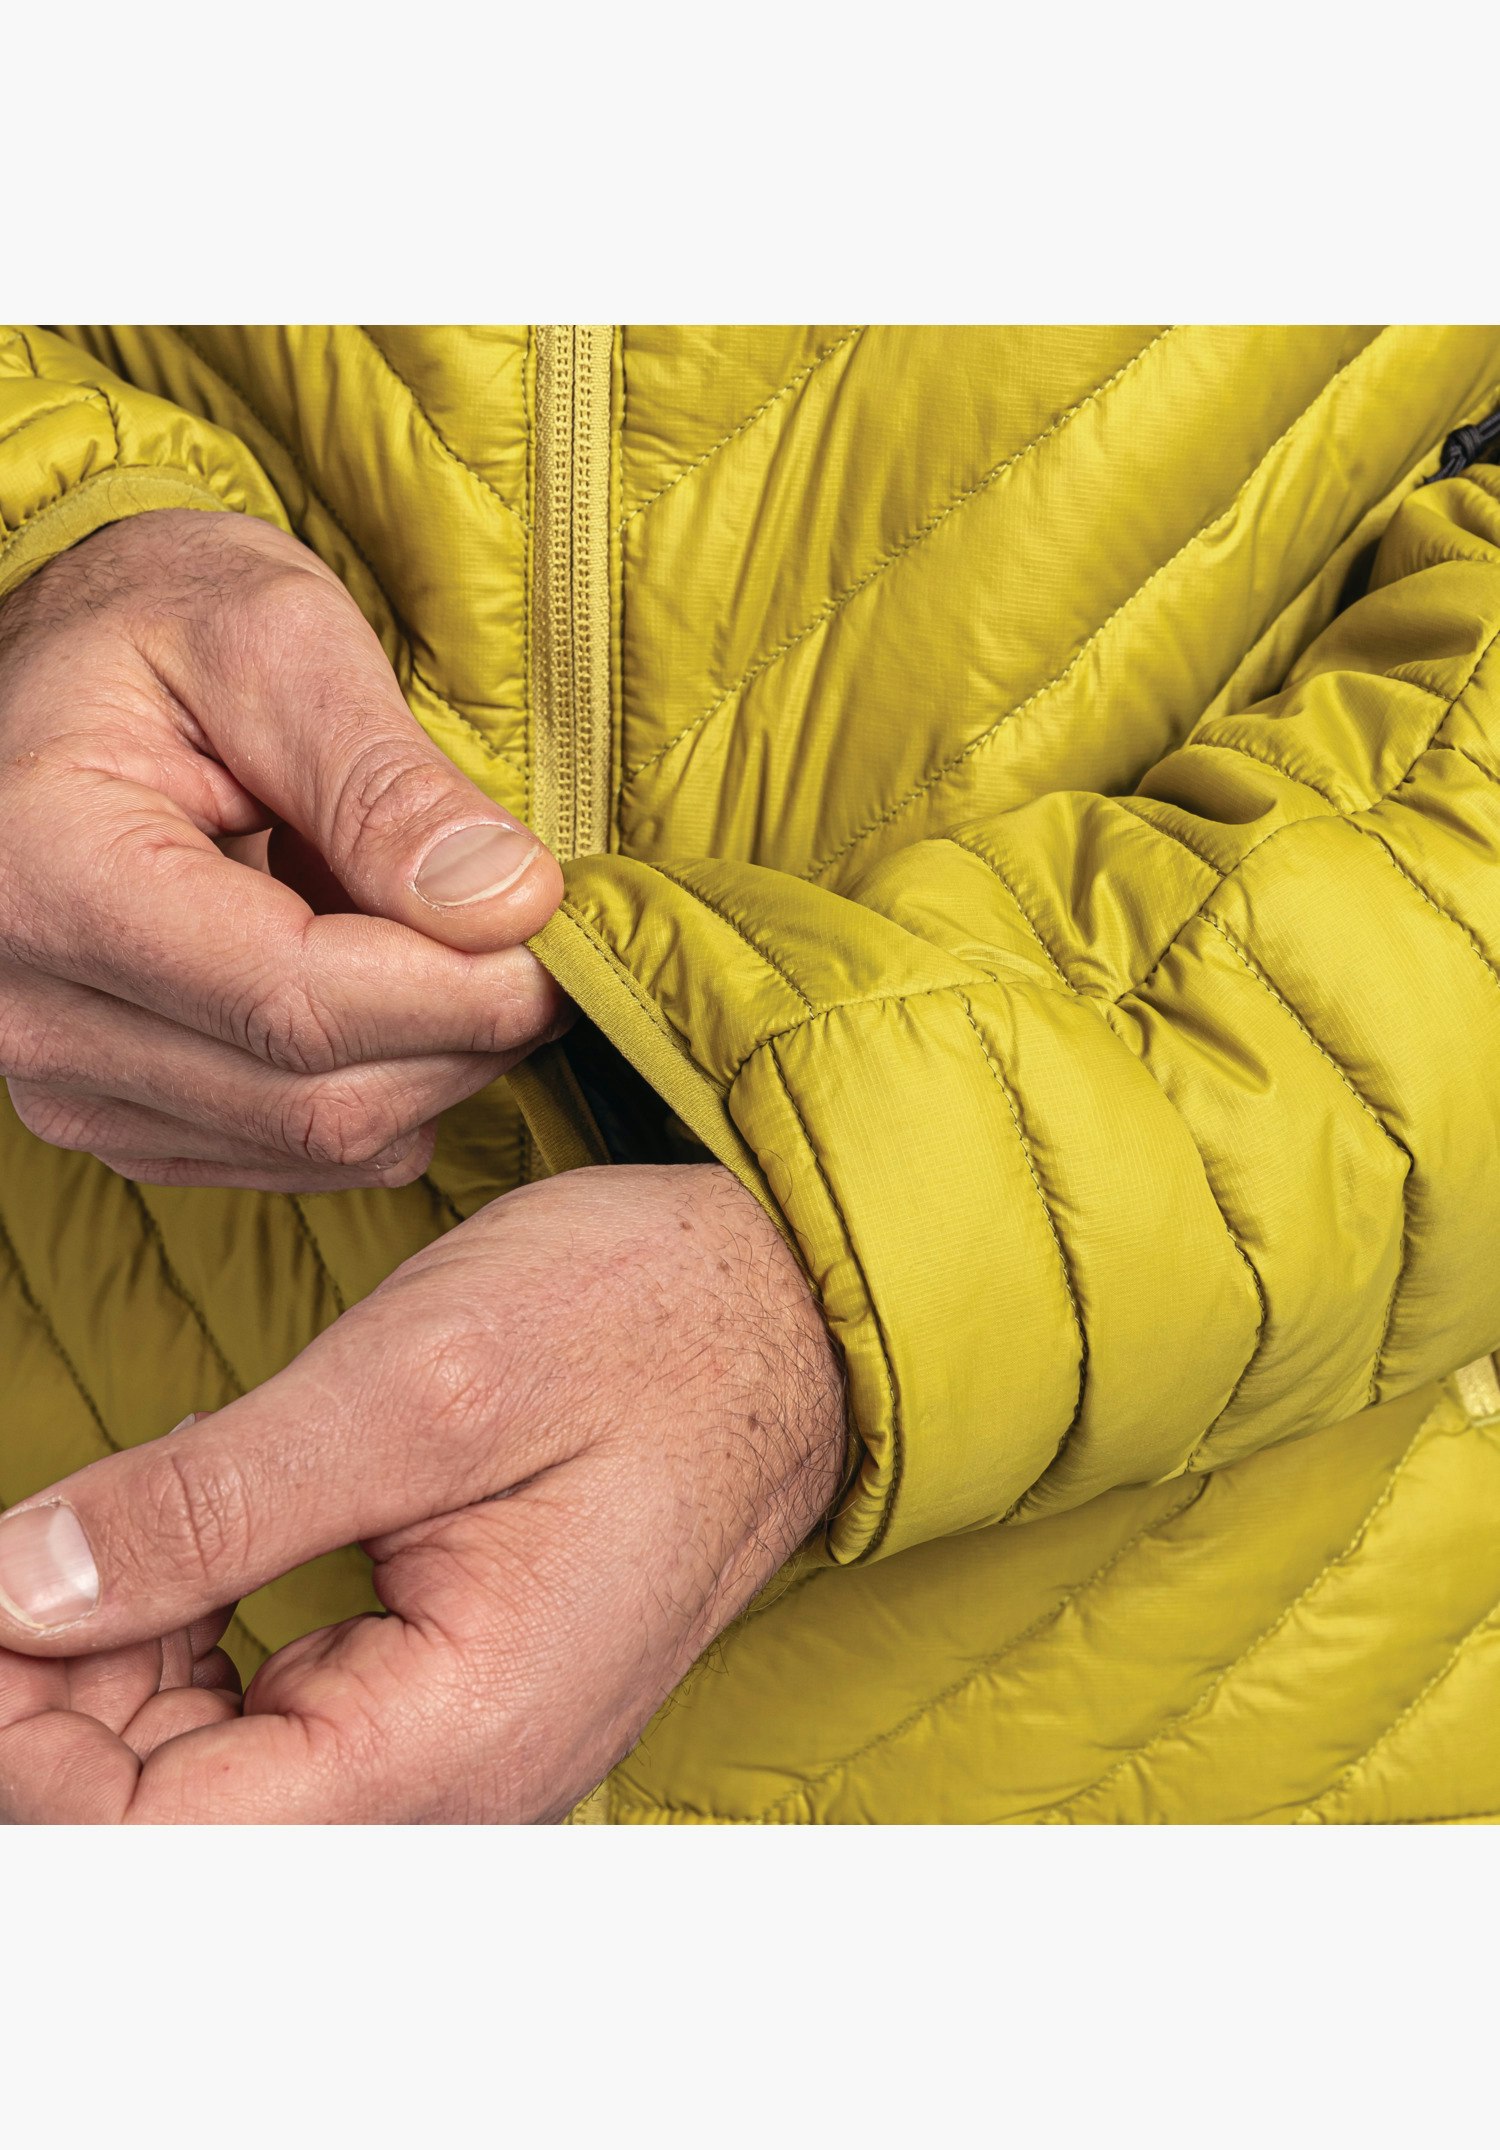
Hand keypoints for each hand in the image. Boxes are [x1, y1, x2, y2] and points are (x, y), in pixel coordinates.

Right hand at [0, 509, 564, 1191]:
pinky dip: (385, 1087)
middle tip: (538, 940)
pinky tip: (385, 988)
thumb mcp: (271, 637)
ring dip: (436, 1061)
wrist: (53, 674)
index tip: (558, 937)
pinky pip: (297, 1156)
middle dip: (470, 1030)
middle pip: (321, 1096)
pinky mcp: (110, 1118)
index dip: (465, 990)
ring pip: (322, 1142)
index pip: (297, 1001)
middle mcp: (25, 1009)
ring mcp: (59, 1082)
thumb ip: (385, 780)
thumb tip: (510, 906)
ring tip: (452, 944)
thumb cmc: (155, 622)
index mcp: (47, 872)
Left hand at [0, 1165, 845, 1821]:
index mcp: (451, 1740)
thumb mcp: (411, 1386)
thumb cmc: (641, 1330)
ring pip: (206, 1788)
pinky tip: (190, 1550)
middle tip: (42, 1537)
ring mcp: (453, 1753)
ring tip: (119, 1525)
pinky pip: (272, 1733)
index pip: (151, 1839)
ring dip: (115, 1670)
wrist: (785, 1315)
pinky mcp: (446, 1704)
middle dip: (57, 1694)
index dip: (18, 1730)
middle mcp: (454, 1789)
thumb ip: (205, 1505)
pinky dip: (188, 1650)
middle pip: (168, 1828)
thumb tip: (11, 1589)